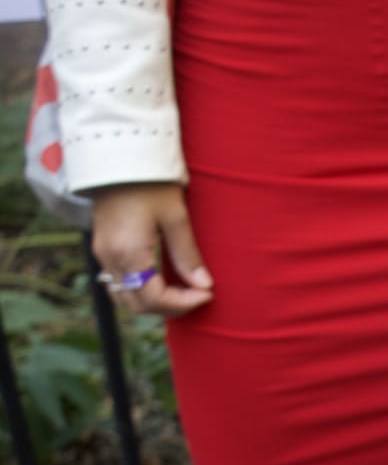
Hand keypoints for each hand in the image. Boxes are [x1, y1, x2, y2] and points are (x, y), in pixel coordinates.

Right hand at [89, 183, 213, 316]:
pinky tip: (163, 283)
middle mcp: (110, 258)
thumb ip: (187, 255)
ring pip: (125, 298)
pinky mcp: (102, 248)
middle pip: (138, 304)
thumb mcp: (176, 218)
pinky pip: (118, 283)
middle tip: (199, 295)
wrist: (119, 157)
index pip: (154, 298)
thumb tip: (203, 285)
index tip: (207, 294)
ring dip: (154, 303)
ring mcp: (102, 254)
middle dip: (171, 307)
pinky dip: (140, 291)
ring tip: (183, 292)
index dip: (183, 303)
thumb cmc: (151, 183)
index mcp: (128, 252)